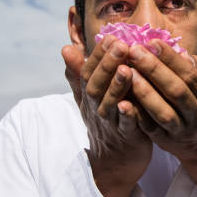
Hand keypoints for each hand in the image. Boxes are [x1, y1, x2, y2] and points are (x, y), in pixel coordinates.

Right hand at [62, 36, 151, 196]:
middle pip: (96, 85)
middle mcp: (96, 108)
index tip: (110, 36)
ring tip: (126, 70)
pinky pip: (126, 126)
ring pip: (110, 104)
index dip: (98, 54)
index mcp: (89, 94)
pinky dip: (127, 116)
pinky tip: (131, 105)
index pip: (89, 71)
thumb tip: (65, 47)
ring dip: (116, 87)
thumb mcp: (87, 96)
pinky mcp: (126, 138)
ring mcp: (110, 124)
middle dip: (107, 65)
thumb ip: (78, 73)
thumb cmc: (105, 120)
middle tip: (120, 45)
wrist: (115, 160)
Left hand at [127, 40, 196, 189]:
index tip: (152, 42)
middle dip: (154, 69)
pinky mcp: (166, 142)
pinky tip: (123, 98)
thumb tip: (182, 52)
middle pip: (177, 91)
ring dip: (144, 90)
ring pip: (163, 111)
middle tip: (134, 51)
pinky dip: (136, 113)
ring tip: (127, 71)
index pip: (191, 74)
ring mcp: (184, 132)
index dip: (171, 58)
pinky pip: (150, 127)